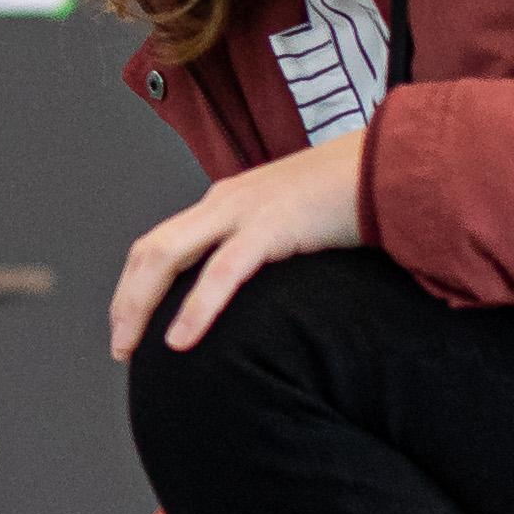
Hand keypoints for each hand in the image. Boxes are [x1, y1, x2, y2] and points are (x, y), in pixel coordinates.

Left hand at [107, 125, 369, 360]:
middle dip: (126, 301)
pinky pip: (221, 273)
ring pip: (167, 257)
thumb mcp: (297, 224)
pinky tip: (180, 340)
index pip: (161, 242)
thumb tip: (260, 295)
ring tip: (131, 348)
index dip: (136, 284)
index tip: (129, 323)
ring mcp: (244, 210)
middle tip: (121, 347)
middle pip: (151, 251)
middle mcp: (225, 201)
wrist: (393, 164)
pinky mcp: (272, 226)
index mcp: (228, 201)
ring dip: (140, 306)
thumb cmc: (354, 198)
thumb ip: (269, 250)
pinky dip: (194, 308)